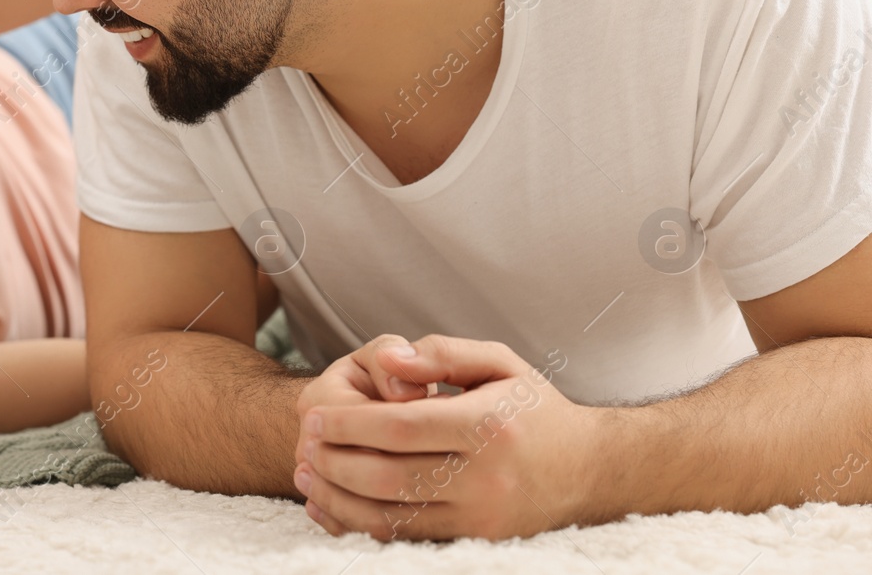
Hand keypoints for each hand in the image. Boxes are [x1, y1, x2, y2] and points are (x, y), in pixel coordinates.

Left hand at [293, 334, 606, 540]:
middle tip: (304, 448)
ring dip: (340, 500)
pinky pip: (408, 539)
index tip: (315, 417)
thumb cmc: (533, 408)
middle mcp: (486, 478)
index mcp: (487, 426)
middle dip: (335, 464)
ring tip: (308, 478)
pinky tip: (335, 508)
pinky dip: (363, 527)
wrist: (590, 470)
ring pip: (392, 517)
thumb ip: (442, 352)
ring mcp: (482, 518)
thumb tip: (390, 358)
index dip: (349, 425)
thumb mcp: (499, 362)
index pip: (400, 428)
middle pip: (388, 477)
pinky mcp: (477, 541)